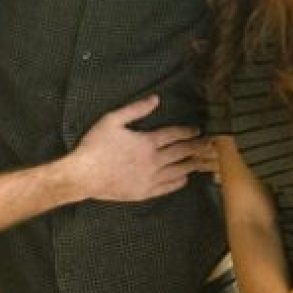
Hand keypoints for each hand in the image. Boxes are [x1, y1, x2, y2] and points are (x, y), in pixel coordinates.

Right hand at [67, 95, 209, 201]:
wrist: (83, 176)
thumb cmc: (95, 147)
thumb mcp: (112, 120)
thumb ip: (135, 109)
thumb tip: (155, 99)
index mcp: (147, 142)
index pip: (174, 134)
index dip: (188, 131)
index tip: (197, 130)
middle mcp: (153, 161)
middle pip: (181, 152)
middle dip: (196, 147)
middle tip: (209, 145)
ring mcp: (150, 178)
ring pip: (178, 171)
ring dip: (192, 164)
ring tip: (203, 161)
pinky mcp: (144, 192)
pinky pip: (167, 187)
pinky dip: (179, 182)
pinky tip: (185, 179)